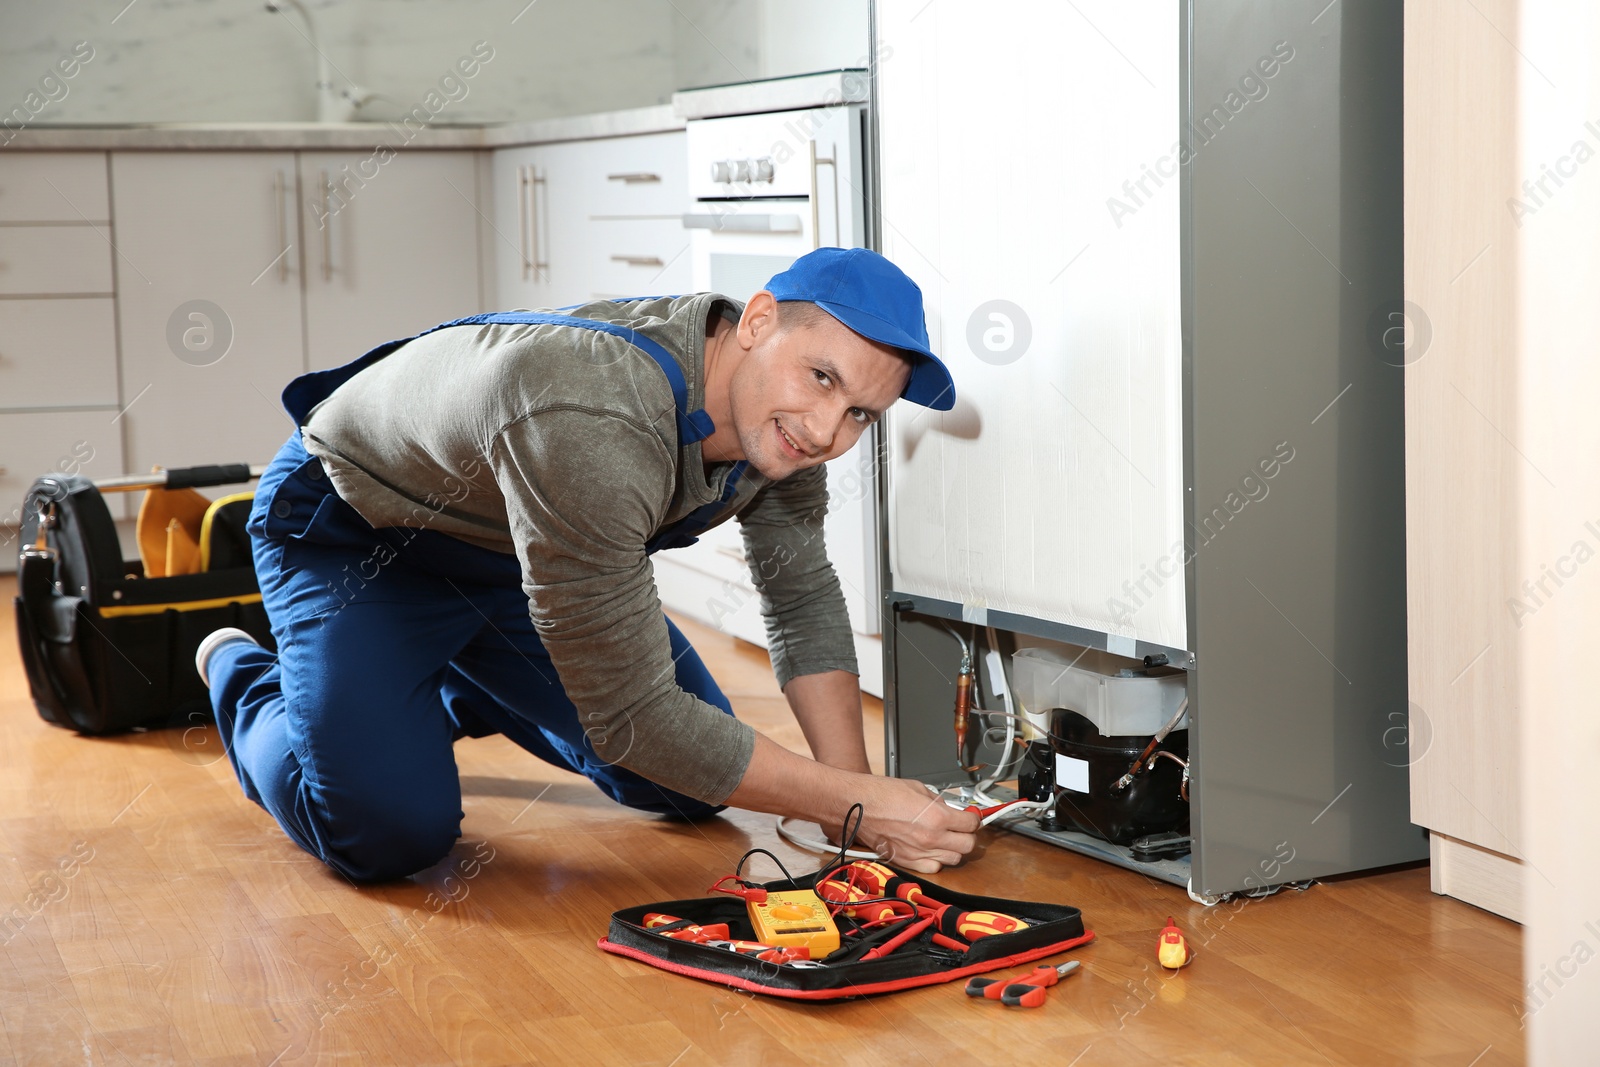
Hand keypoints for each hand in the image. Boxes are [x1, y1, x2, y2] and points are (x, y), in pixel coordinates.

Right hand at [833, 776, 980, 873]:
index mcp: (937, 817)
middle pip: (967, 845)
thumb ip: (938, 801)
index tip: (970, 817)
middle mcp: (931, 838)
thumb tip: (949, 809)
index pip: (971, 824)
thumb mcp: (918, 788)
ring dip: (954, 849)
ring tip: (946, 839)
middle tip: (961, 828)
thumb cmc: (882, 794)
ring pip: (953, 859)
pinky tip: (932, 850)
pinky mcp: (908, 862)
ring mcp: (919, 852)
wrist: (858, 807)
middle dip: (967, 835)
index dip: (973, 819)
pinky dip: (937, 861)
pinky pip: (934, 868)